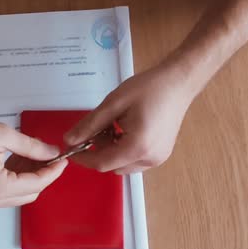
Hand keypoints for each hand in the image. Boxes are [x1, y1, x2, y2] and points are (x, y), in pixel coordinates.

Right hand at [0, 107, 66, 210]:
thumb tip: (52, 153)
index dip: (53, 171)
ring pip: (17, 195)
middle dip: (42, 175)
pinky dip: (15, 179)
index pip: (36, 184)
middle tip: (50, 154)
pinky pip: (4, 193)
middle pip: (29, 194)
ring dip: (29, 177)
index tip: (63, 158)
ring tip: (33, 153)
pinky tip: (18, 159)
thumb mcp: (3, 135)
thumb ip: (32, 147)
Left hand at [64, 66, 196, 173]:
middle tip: (97, 127)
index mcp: (137, 146)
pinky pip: (134, 160)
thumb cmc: (148, 88)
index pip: (102, 163)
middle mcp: (149, 159)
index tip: (69, 149)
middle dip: (98, 151)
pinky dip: (123, 150)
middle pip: (112, 166)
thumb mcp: (113, 103)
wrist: (178, 83)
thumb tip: (69, 141)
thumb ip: (90, 125)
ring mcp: (157, 159)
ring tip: (113, 125)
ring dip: (111, 151)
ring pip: (122, 165)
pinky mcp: (161, 155)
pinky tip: (125, 129)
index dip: (83, 158)